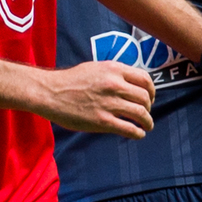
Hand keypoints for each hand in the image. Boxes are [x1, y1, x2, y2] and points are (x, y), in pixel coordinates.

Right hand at [36, 62, 155, 136]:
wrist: (49, 92)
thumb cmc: (69, 81)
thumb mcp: (95, 68)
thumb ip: (114, 74)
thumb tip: (130, 84)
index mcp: (113, 69)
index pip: (145, 79)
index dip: (151, 90)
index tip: (149, 98)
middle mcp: (114, 85)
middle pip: (145, 98)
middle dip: (149, 107)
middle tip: (146, 113)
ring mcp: (109, 104)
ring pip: (141, 114)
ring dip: (148, 122)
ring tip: (146, 126)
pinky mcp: (102, 121)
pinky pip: (129, 129)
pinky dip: (138, 133)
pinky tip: (138, 134)